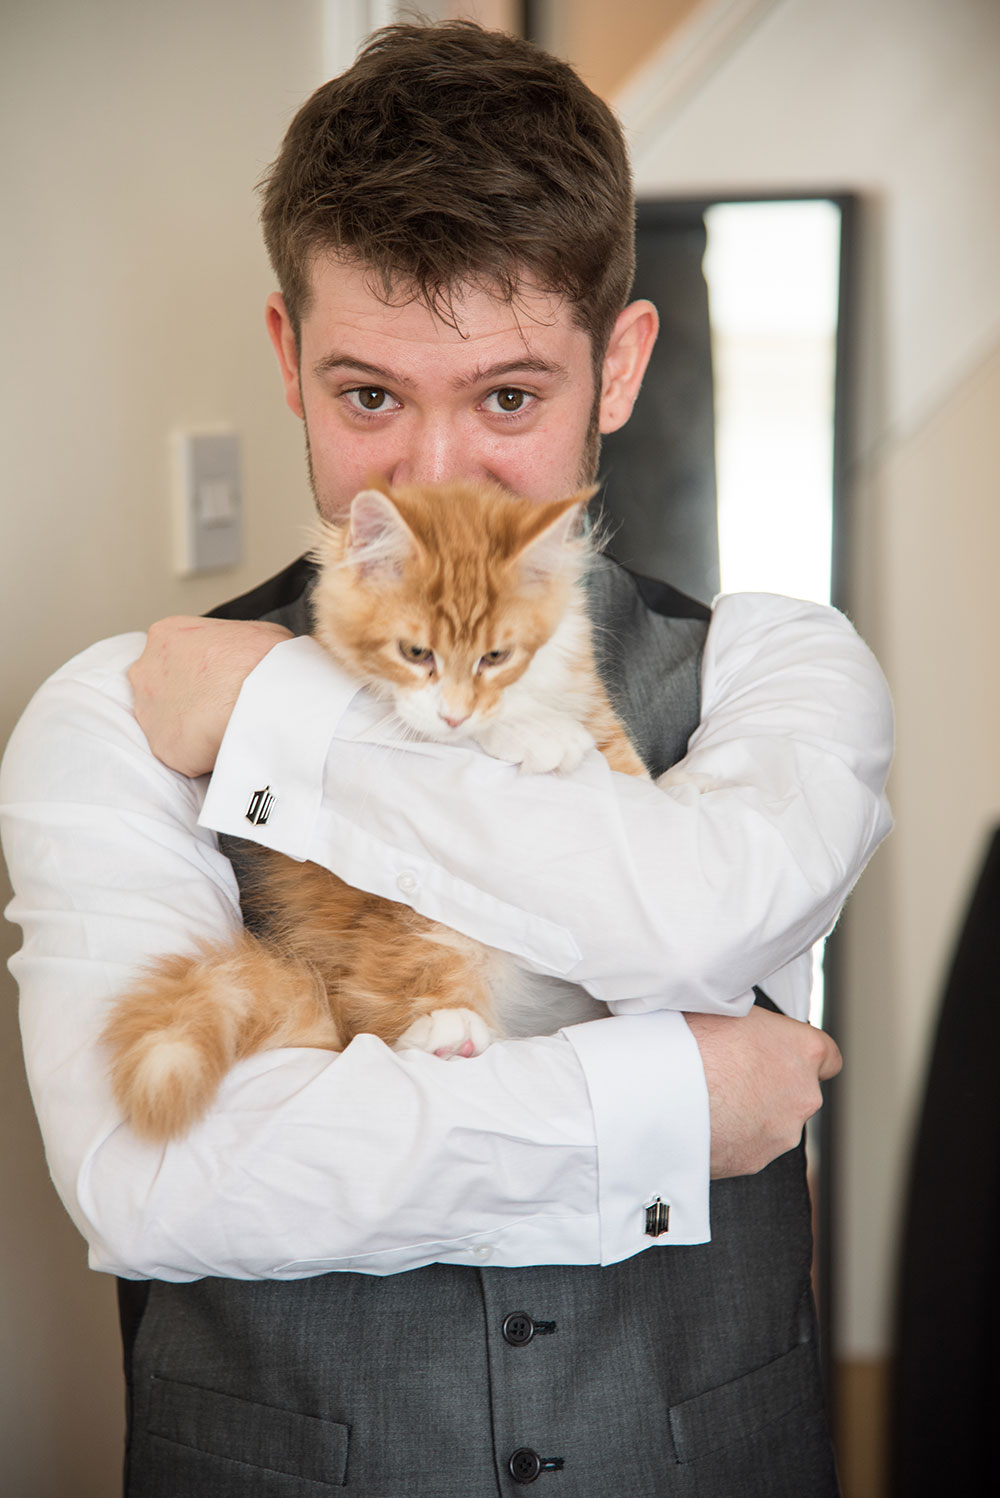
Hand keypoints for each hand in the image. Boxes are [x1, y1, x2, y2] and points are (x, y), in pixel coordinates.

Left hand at [128, 616, 292, 776]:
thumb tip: (246, 659)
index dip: (199, 670)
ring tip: (222, 727)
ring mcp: (149, 711)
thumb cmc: (259, 659)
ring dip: (191, 727)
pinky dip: (199, 754)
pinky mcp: (162, 746)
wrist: (259, 694)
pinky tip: (221, 745)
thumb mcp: (258, 632)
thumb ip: (236, 644)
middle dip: (187, 698)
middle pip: (162, 688)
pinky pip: (180, 753)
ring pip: (167, 723)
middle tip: (218, 704)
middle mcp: (146, 671)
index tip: (217, 680)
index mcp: (165, 635)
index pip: (174, 653)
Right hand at [685, 1008, 841, 1178]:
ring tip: (709, 1097)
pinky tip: (701, 1120)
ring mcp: (780, 1133)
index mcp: (802, 1051)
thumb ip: (752, 1022)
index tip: (784, 1055)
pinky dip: (730, 1137)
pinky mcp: (753, 1162)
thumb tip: (742, 1020)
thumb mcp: (727, 1007)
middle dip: (769, 1086)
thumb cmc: (690, 1040)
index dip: (803, 1055)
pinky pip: (747, 1147)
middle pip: (797, 1092)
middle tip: (729, 1072)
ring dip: (750, 1114)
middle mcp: (802, 1096)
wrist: (658, 1091)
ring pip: (773, 1123)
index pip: (829, 1056)